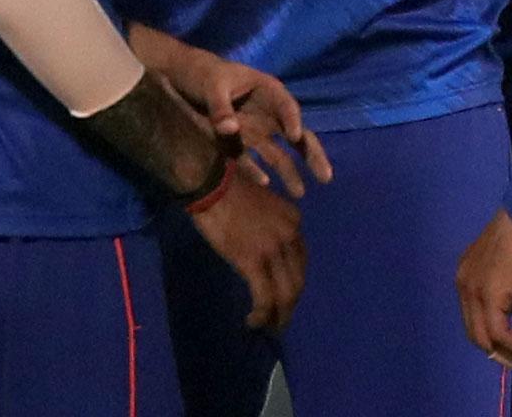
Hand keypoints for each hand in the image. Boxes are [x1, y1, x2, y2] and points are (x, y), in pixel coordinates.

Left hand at [170, 54, 332, 199]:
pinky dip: (257, 171)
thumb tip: (231, 130)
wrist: (179, 79)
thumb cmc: (202, 74)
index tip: (294, 137)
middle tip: (325, 176)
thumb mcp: (211, 85)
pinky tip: (265, 184)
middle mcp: (267, 114)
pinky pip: (251, 160)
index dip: (292, 120)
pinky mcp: (237, 144)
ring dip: (289, 172)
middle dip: (310, 154)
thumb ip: (220, 107)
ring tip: (300, 194)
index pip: (286, 106)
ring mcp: (254, 131)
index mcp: (267, 91)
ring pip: (278, 153)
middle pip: (295, 135)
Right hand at [190, 168, 306, 331]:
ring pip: (285, 293)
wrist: (211, 184)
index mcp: (293, 221)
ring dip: (279, 315)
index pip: (300, 261)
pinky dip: (261, 314)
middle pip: (297, 280)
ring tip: (269, 327)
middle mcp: (290, 236)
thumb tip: (262, 253)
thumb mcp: (261, 206)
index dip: (293, 282)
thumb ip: (269, 228)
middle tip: (279, 320)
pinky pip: (264, 297)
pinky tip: (253, 321)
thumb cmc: (228, 190)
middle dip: (290, 304)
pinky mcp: (253, 261)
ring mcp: (273, 249)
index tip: (283, 296)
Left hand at [455, 210, 511, 370]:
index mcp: (466, 276)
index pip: (474, 319)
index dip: (495, 338)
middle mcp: (463, 285)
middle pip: (476, 334)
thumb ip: (511, 291)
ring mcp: (473, 291)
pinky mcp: (490, 296)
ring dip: (511, 355)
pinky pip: (500, 334)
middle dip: (502, 354)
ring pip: (486, 339)